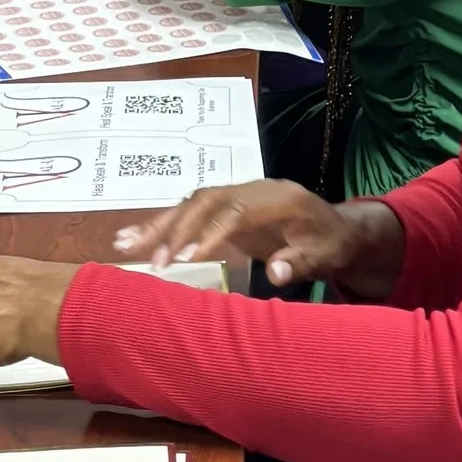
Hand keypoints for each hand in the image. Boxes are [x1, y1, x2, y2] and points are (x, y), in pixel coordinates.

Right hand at [114, 180, 405, 298]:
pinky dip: (161, 225)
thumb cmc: (332, 243)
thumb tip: (276, 272)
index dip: (211, 232)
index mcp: (279, 197)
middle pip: (206, 201)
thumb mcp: (326, 255)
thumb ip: (301, 262)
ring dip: (158, 224)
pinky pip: (189, 211)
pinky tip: (132, 238)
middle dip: (176, 229)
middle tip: (154, 262)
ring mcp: (236, 194)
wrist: (338, 227)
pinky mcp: (224, 206)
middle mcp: (252, 189)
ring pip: (190, 203)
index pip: (237, 210)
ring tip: (123, 245)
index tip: (188, 258)